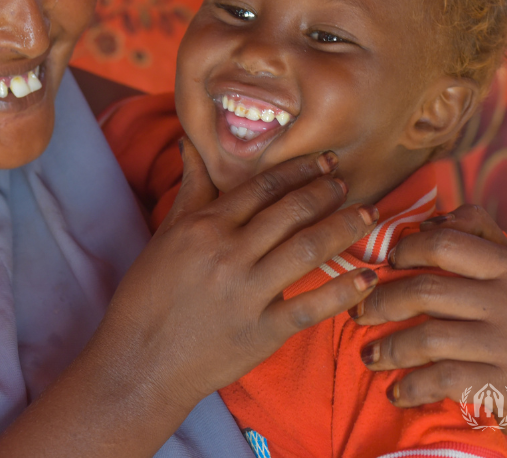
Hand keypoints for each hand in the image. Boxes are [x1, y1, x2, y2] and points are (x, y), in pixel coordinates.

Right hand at [0, 143, 379, 457]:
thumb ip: (190, 191)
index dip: (298, 170)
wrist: (139, 362)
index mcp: (203, 227)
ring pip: (306, 249)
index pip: (261, 187)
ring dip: (342, 228)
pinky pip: (310, 306)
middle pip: (290, 211)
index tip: (324, 161)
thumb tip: (191, 143)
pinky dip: (342, 290)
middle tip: (348, 183)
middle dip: (326, 192)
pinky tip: (366, 277)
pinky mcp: (261, 332)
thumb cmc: (146, 298)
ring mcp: (246, 293)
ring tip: (368, 216)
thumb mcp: (164, 236)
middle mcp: (228, 253)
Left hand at [351, 204, 506, 457]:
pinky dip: (410, 387)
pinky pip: (440, 380)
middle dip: (381, 302)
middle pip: (426, 290)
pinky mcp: (506, 385)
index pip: (446, 242)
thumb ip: (477, 239)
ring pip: (427, 337)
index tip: (386, 262)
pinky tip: (397, 392)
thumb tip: (426, 222)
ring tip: (370, 355)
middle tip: (360, 312)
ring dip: (388, 348)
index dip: (406, 249)